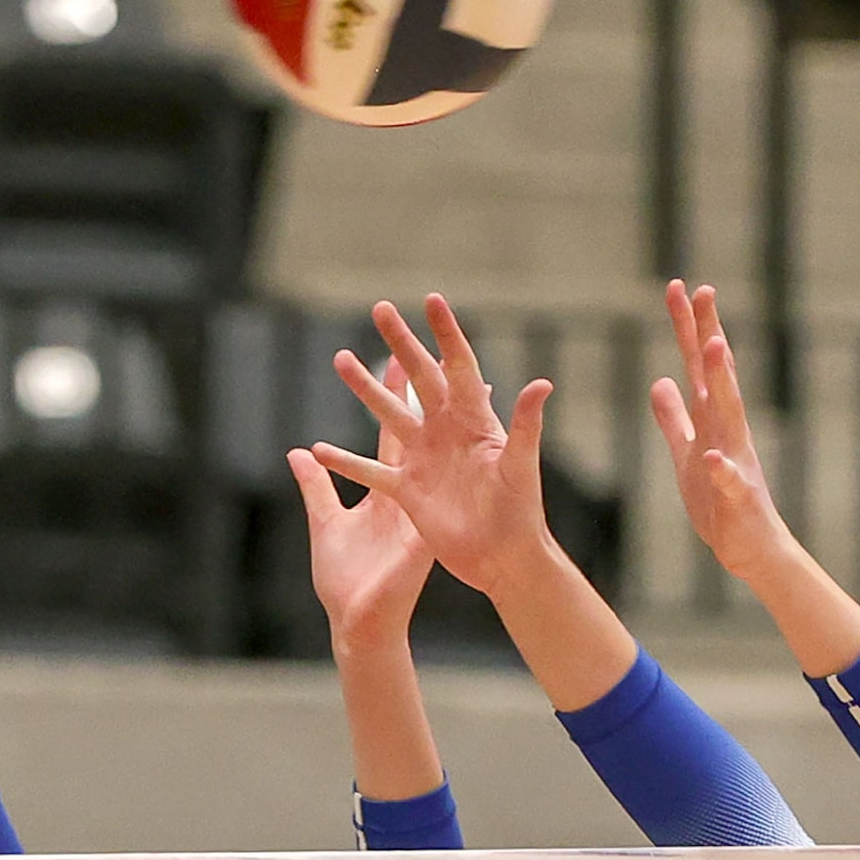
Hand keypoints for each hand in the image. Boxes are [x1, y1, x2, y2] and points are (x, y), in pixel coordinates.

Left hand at [289, 360, 434, 654]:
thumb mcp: (325, 523)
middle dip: (416, 387)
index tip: (396, 357)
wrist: (360, 623)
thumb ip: (317, 486)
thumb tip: (300, 452)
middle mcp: (412, 490)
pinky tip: (455, 439)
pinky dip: (449, 470)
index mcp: (393, 488)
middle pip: (415, 428)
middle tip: (424, 345)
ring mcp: (422, 509)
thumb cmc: (345, 580)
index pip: (392, 429)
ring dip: (438, 418)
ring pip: (433, 453)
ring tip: (453, 379)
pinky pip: (435, 497)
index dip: (393, 395)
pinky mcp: (423, 534)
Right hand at [313, 295, 554, 600]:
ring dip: (365, 388)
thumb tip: (542, 384)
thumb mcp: (520, 466)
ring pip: (388, 415)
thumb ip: (525, 425)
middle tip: (380, 308)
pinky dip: (345, 461)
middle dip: (401, 344)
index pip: (460, 367)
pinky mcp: (407, 491)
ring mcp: (424, 459)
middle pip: (419, 379)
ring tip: (339, 358)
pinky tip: (317, 449)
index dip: (447, 334)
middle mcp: (446, 432)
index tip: (432, 301)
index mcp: (474, 421)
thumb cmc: (521, 512)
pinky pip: (370, 471)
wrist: (504, 558)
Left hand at [650, 280, 793, 584]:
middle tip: (701, 289)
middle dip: (708, 333)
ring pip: (729, 415)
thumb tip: (660, 381)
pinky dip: (722, 468)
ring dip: (724, 382)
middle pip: (716, 375)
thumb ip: (674, 418)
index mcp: (713, 421)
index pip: (700, 366)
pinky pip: (729, 481)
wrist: (750, 549)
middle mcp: (728, 432)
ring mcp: (736, 462)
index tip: (682, 287)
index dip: (691, 328)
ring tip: (717, 348)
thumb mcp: (686, 454)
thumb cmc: (720, 503)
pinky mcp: (737, 498)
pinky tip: (714, 455)